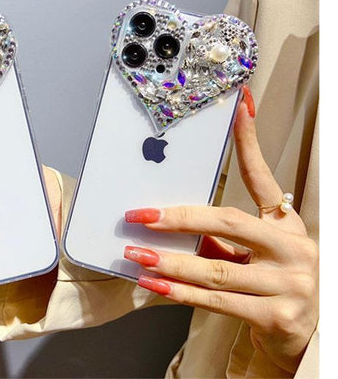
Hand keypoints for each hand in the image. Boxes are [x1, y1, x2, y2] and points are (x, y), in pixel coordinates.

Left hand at [123, 87, 317, 373]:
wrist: (308, 337)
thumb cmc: (275, 284)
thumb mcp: (257, 253)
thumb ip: (221, 237)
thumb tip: (174, 222)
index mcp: (286, 225)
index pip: (263, 178)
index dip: (249, 142)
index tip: (238, 107)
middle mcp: (293, 248)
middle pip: (227, 221)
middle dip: (178, 217)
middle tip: (140, 216)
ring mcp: (288, 283)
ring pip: (214, 268)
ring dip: (168, 261)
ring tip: (135, 254)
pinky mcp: (276, 316)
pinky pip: (215, 301)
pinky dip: (178, 293)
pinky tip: (152, 285)